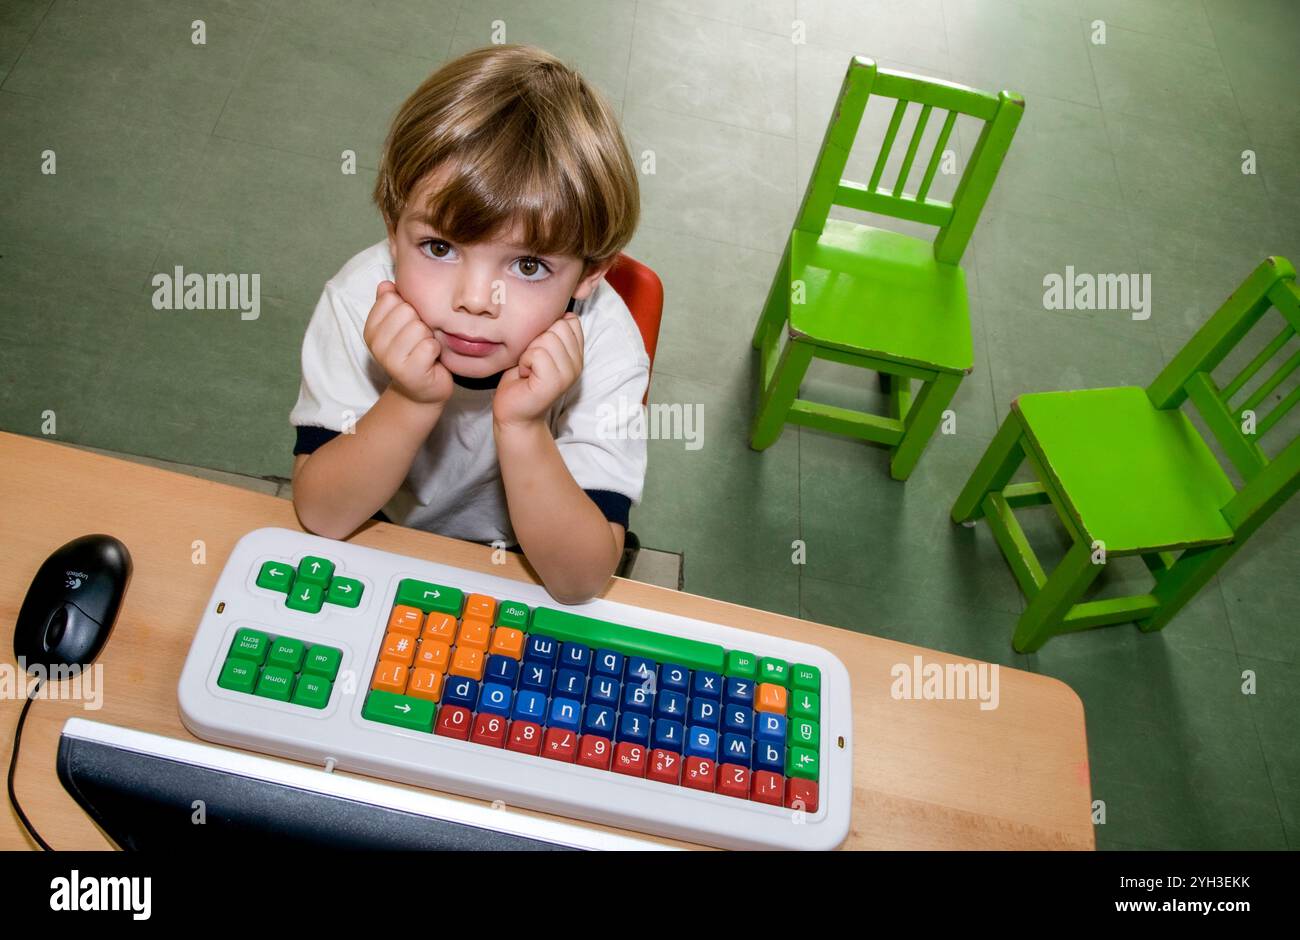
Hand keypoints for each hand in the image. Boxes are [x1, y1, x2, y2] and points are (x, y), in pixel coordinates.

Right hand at [363, 280, 452, 404]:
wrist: (422, 390)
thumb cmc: (414, 353)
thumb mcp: (400, 326)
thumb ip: (391, 304)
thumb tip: (386, 284)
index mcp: (371, 329)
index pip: (391, 298)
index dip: (408, 308)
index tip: (409, 324)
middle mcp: (376, 344)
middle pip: (407, 311)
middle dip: (420, 322)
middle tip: (419, 340)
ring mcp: (390, 360)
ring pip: (420, 328)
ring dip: (429, 337)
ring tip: (424, 350)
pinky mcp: (409, 372)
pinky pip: (430, 345)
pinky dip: (436, 351)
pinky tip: (430, 361)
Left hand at [493, 312, 583, 428]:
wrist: (514, 412)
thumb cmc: (522, 378)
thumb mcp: (539, 348)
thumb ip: (552, 331)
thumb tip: (561, 311)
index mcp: (576, 353)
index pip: (570, 320)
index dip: (547, 329)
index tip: (539, 349)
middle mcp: (577, 363)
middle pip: (558, 326)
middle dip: (537, 339)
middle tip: (531, 361)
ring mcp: (568, 374)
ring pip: (547, 339)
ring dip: (529, 352)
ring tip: (528, 368)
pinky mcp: (554, 383)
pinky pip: (537, 354)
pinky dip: (525, 361)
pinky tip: (525, 375)